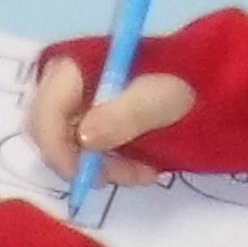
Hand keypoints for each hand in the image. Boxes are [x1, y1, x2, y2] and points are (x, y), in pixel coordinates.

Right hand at [21, 45, 192, 186]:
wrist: (201, 78)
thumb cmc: (181, 81)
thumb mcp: (159, 99)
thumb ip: (122, 117)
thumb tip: (84, 139)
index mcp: (71, 69)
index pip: (45, 114)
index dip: (60, 151)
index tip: (91, 177)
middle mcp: (60, 83)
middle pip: (50, 133)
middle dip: (84, 162)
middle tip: (125, 177)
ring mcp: (70, 101)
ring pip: (66, 145)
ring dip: (101, 166)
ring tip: (143, 173)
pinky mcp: (83, 116)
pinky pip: (81, 147)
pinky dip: (108, 161)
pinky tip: (139, 166)